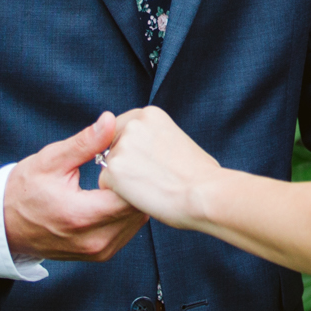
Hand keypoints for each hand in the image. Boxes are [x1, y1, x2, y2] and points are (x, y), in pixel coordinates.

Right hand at [3, 112, 149, 263]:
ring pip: (137, 220)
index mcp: (82, 216)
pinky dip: (126, 212)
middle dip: (137, 185)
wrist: (5, 226)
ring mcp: (99, 251)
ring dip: (133, 199)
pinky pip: (127, 230)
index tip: (129, 156)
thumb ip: (84, 143)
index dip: (135, 172)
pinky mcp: (101, 255)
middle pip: (138, 209)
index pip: (131, 196)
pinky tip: (114, 195)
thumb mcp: (50, 160)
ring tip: (121, 178)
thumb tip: (108, 121)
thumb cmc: (24, 192)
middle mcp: (95, 240)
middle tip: (129, 163)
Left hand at [98, 105, 220, 227]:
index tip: (149, 162)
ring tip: (153, 186)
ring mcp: (122, 147)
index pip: (122, 130)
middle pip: (112, 148)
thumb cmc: (200, 174)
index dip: (133, 150)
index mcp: (149, 114)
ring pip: (109, 168)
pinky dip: (119, 195)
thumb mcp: (177, 139)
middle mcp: (132, 125)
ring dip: (124, 180)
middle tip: (154, 177)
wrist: (204, 192)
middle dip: (126, 164)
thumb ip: (155, 137)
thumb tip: (149, 149)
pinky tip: (144, 195)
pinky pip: (106, 186)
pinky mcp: (114, 170)